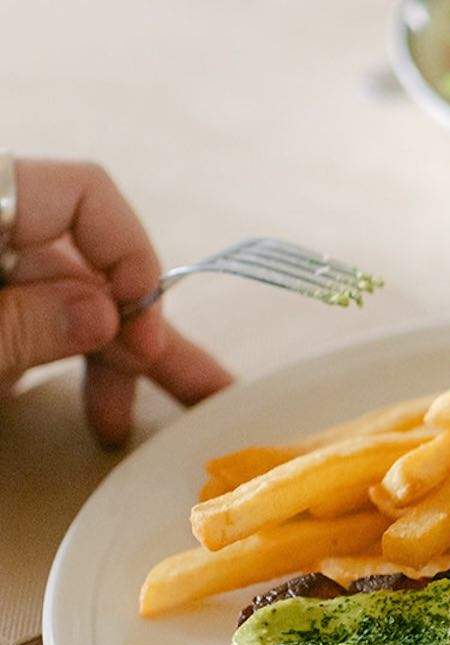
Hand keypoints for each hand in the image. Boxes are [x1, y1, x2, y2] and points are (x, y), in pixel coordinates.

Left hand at [0, 158, 229, 446]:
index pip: (83, 194)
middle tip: (203, 394)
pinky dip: (58, 361)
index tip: (137, 333)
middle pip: (84, 262)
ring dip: (106, 361)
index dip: (128, 256)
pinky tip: (78, 404)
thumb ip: (27, 324)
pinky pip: (29, 321)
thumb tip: (108, 315)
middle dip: (138, 331)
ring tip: (128, 425)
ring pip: (61, 301)